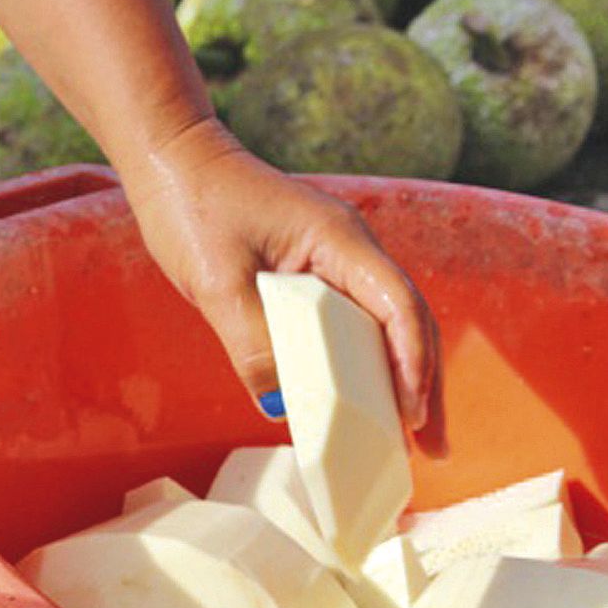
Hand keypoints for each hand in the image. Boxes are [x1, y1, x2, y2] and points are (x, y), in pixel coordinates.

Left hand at [122, 119, 437, 428]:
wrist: (173, 158)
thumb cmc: (193, 206)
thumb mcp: (216, 281)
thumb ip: (250, 341)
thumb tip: (280, 404)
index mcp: (339, 240)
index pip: (399, 307)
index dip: (413, 366)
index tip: (412, 418)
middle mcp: (350, 249)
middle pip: (407, 323)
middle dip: (424, 387)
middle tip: (433, 450)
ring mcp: (334, 260)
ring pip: (384, 326)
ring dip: (399, 380)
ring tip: (407, 440)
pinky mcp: (312, 273)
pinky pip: (351, 323)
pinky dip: (362, 365)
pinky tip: (361, 402)